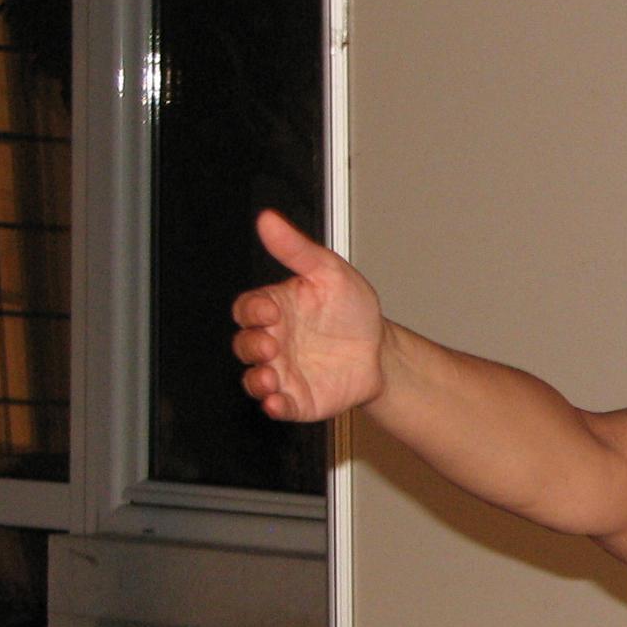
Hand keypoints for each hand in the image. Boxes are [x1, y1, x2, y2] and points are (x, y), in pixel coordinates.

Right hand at [231, 211, 386, 421]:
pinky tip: (278, 402)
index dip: (253, 310)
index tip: (270, 309)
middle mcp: (274, 341)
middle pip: (245, 345)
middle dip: (252, 346)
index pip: (248, 308)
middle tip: (270, 344)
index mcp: (276, 308)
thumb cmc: (351, 309)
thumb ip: (297, 249)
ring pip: (255, 379)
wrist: (381, 350)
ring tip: (270, 378)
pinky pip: (279, 406)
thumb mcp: (329, 271)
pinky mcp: (298, 398)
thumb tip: (268, 220)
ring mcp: (284, 372)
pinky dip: (274, 406)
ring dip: (257, 380)